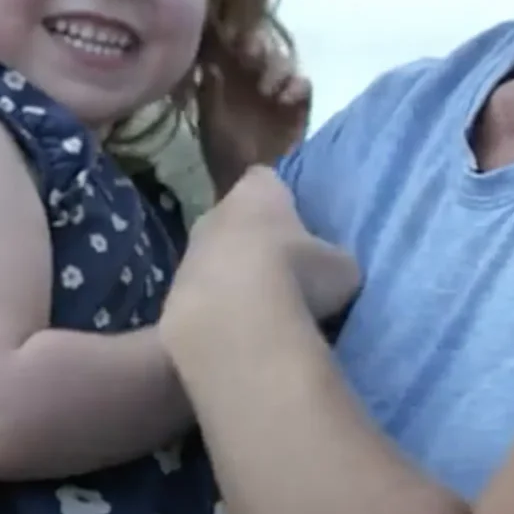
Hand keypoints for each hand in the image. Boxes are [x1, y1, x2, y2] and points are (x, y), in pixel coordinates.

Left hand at [170, 167, 358, 329]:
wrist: (233, 320)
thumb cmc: (296, 275)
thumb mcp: (340, 268)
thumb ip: (333, 261)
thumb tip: (332, 271)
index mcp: (257, 192)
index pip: (265, 180)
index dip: (280, 199)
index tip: (296, 223)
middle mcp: (215, 212)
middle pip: (234, 219)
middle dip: (253, 240)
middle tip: (281, 271)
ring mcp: (188, 254)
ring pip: (213, 258)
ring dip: (230, 278)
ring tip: (259, 310)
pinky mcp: (172, 296)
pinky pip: (200, 298)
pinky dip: (216, 311)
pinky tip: (235, 333)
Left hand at [195, 24, 311, 191]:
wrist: (247, 184)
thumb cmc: (224, 152)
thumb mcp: (210, 121)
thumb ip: (210, 92)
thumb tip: (209, 63)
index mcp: (230, 78)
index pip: (235, 45)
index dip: (234, 37)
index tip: (230, 40)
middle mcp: (255, 78)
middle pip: (262, 46)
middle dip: (257, 46)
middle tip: (250, 56)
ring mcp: (279, 90)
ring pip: (284, 61)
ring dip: (276, 68)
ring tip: (267, 90)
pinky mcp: (300, 106)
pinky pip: (304, 84)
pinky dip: (296, 86)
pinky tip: (285, 100)